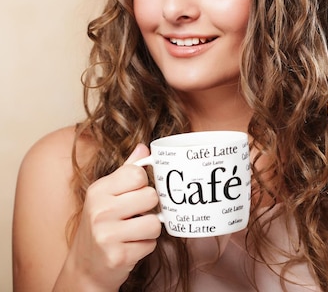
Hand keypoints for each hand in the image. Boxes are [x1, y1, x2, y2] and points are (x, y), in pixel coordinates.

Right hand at [60, 144, 161, 290]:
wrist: (84, 267)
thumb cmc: (101, 225)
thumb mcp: (107, 194)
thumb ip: (126, 170)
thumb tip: (144, 147)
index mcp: (99, 190)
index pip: (138, 174)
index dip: (143, 184)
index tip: (136, 192)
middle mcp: (100, 210)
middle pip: (151, 196)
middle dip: (149, 208)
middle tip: (136, 215)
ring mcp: (107, 235)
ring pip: (155, 223)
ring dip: (149, 230)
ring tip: (134, 232)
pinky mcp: (117, 256)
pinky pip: (150, 244)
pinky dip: (145, 247)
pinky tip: (130, 247)